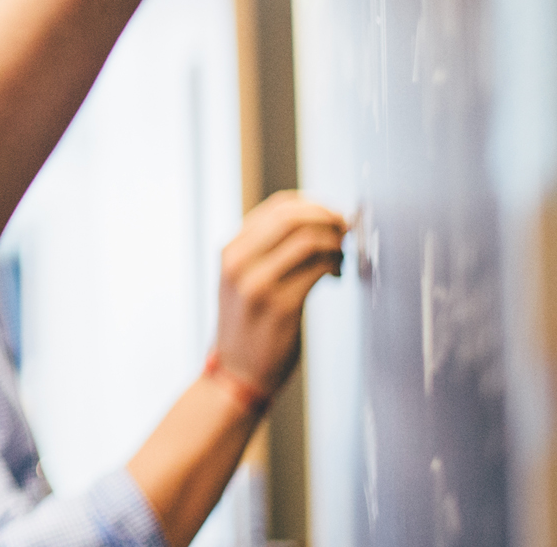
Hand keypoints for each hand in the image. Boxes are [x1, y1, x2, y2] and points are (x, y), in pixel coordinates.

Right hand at [210, 191, 346, 395]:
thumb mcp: (241, 279)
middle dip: (330, 219)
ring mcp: (258, 284)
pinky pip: (318, 268)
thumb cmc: (248, 324)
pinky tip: (336, 275)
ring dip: (336, 243)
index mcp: (230, 250)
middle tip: (348, 233)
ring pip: (309, 238)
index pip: (279, 206)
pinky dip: (336, 264)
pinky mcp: (281, 306)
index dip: (316, 206)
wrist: (237, 372)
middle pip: (294, 216)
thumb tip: (316, 220)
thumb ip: (265, 250)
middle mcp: (239, 262)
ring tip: (341, 259)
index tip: (334, 218)